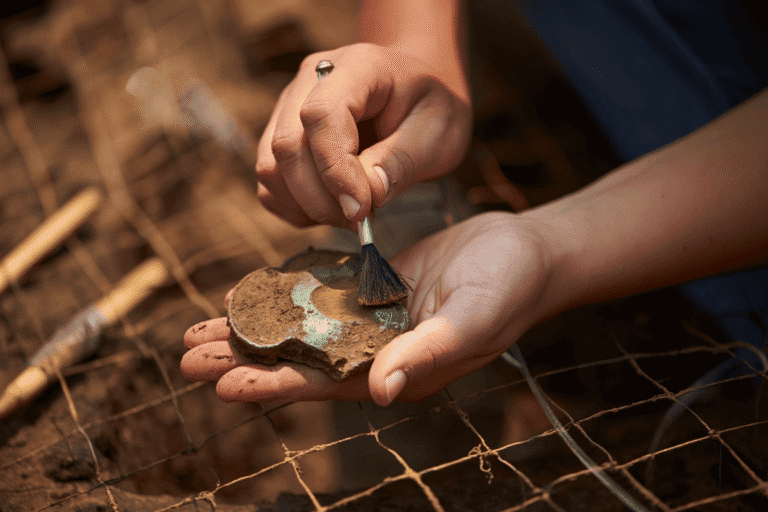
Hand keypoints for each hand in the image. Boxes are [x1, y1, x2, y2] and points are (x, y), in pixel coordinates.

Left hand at [181, 212, 552, 405]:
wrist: (525, 251)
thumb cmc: (509, 289)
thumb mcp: (472, 321)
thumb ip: (426, 355)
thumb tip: (378, 392)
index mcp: (398, 369)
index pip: (325, 384)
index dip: (275, 383)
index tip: (224, 383)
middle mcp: (377, 349)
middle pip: (299, 358)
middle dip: (244, 358)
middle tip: (186, 358)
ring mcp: (371, 318)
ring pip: (300, 327)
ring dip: (252, 328)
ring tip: (200, 331)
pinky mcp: (370, 287)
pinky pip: (317, 293)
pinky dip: (281, 294)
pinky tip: (246, 294)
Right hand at [255, 43, 471, 226]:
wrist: (415, 95)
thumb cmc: (428, 109)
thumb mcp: (438, 132)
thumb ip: (402, 161)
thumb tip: (366, 194)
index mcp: (357, 67)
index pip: (321, 114)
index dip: (335, 169)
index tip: (361, 207)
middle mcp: (311, 80)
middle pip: (287, 145)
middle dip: (321, 198)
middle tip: (361, 220)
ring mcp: (289, 107)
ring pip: (271, 168)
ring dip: (307, 206)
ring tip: (351, 213)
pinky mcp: (280, 136)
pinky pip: (270, 184)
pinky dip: (296, 208)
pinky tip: (332, 208)